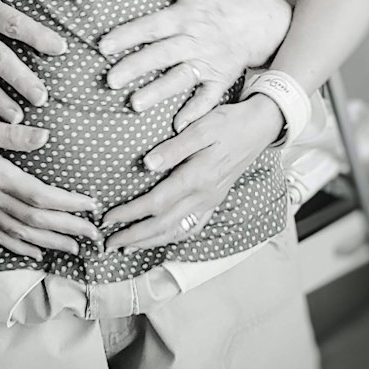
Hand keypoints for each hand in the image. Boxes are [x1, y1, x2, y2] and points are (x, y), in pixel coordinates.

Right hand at [0, 112, 100, 259]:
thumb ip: (11, 133)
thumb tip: (44, 137)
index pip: (40, 196)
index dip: (68, 204)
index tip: (91, 206)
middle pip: (36, 221)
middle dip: (68, 229)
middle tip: (94, 236)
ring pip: (21, 234)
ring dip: (50, 243)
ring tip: (74, 249)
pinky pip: (0, 237)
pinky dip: (20, 248)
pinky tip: (35, 254)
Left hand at [98, 0, 291, 129]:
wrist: (256, 23)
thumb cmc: (216, 2)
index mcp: (185, 17)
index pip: (152, 26)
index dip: (128, 35)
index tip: (103, 46)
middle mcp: (195, 41)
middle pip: (163, 55)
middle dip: (137, 67)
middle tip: (111, 80)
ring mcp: (209, 62)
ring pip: (181, 78)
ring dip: (159, 91)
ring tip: (135, 104)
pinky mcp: (221, 79)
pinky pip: (209, 98)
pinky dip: (196, 112)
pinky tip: (178, 126)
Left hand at [100, 96, 282, 251]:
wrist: (260, 126)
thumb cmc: (228, 122)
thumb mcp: (202, 127)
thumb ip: (174, 147)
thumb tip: (147, 164)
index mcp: (197, 178)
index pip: (156, 203)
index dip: (130, 214)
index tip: (108, 219)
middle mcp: (204, 196)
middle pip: (163, 224)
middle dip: (134, 236)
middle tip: (108, 243)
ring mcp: (211, 200)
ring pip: (177, 230)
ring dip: (151, 241)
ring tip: (128, 246)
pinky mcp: (216, 199)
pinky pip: (193, 226)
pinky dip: (173, 236)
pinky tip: (162, 237)